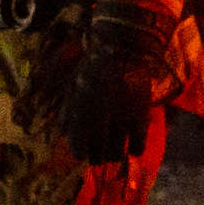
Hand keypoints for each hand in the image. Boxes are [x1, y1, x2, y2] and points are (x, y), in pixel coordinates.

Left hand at [58, 13, 168, 168]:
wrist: (123, 49)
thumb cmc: (93, 69)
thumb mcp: (72, 88)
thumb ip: (66, 113)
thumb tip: (62, 136)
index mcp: (79, 113)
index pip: (78, 150)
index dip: (81, 152)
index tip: (84, 149)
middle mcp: (98, 119)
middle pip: (97, 156)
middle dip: (98, 156)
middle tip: (101, 152)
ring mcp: (121, 117)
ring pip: (117, 154)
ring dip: (115, 155)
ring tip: (116, 151)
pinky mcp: (141, 114)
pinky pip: (138, 145)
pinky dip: (136, 150)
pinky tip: (134, 147)